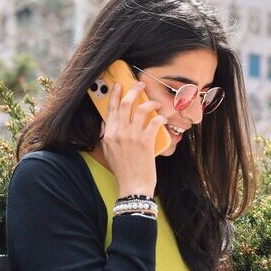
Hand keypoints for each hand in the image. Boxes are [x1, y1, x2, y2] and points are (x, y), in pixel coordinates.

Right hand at [101, 81, 166, 197]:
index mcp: (108, 134)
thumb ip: (107, 136)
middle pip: (126, 103)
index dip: (116, 94)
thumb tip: (107, 123)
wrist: (133, 186)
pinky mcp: (146, 141)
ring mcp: (132, 136)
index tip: (120, 85)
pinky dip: (160, 118)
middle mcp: (119, 132)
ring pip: (141, 109)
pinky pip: (154, 122)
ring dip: (150, 102)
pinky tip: (163, 119)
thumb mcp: (108, 152)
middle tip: (140, 84)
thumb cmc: (122, 171)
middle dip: (134, 90)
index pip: (111, 108)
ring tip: (155, 102)